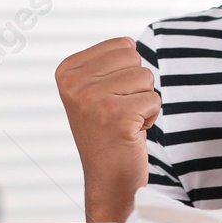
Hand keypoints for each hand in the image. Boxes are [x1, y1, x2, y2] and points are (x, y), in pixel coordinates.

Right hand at [55, 37, 160, 222]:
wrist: (108, 180)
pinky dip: (151, 118)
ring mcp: (93, 99)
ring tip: (125, 122)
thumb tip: (131, 42)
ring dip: (144, 103)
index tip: (109, 100)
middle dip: (137, 87)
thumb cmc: (108, 134)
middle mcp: (74, 83)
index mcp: (67, 71)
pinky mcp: (116, 116)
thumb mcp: (96, 91)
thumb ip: (108, 63)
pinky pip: (154, 100)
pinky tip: (131, 133)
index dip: (126, 74)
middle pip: (135, 59)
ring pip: (146, 78)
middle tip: (120, 113)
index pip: (123, 45)